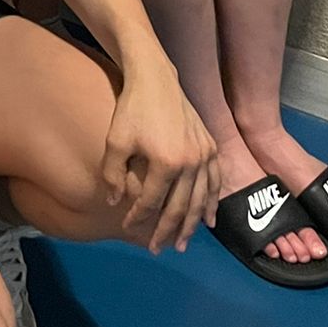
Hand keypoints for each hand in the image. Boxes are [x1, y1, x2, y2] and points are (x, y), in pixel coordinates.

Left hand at [99, 57, 220, 254]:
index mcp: (166, 162)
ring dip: (191, 224)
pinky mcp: (210, 146)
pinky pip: (215, 182)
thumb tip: (114, 203)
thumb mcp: (114, 141)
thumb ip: (112, 175)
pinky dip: (212, 203)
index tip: (128, 228)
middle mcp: (190, 162)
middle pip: (179, 206)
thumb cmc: (131, 108)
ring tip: (182, 243)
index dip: (139, 217)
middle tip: (157, 249)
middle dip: (167, 230)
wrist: (155, 78)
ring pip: (200, 199)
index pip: (152, 201)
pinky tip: (209, 219)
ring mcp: (204, 155)